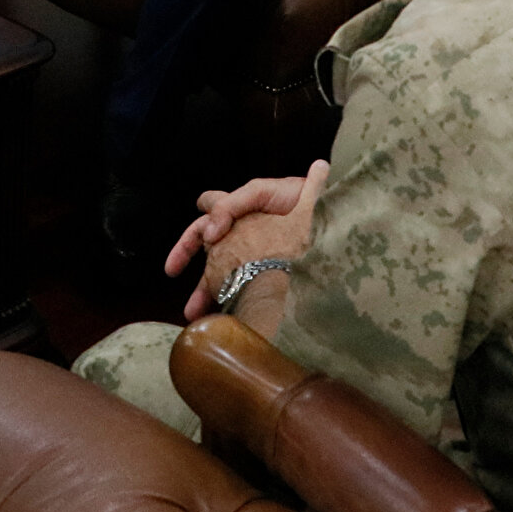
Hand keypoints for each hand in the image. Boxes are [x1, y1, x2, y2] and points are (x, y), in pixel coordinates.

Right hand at [172, 160, 329, 321]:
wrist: (342, 232)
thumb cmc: (311, 203)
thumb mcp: (274, 194)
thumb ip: (239, 200)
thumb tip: (209, 218)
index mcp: (249, 205)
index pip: (218, 205)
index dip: (212, 217)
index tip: (211, 236)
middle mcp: (247, 227)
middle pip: (208, 237)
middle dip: (187, 251)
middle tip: (171, 269)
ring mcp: (253, 252)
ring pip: (219, 268)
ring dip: (202, 287)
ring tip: (192, 311)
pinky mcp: (262, 275)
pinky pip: (236, 288)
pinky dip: (223, 301)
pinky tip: (215, 317)